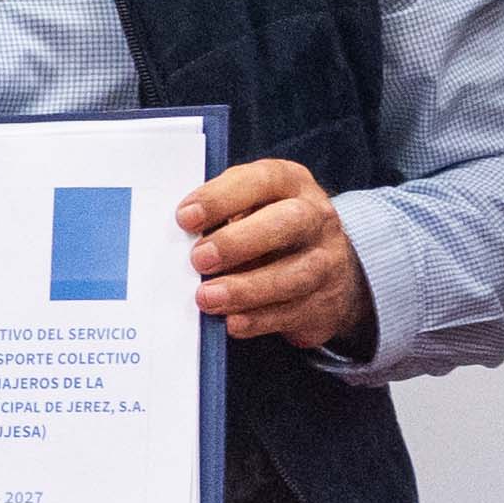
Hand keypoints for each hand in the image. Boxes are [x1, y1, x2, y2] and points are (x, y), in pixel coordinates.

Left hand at [181, 159, 370, 352]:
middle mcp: (315, 218)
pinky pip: (295, 312)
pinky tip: (233, 322)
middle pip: (288, 223)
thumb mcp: (249, 207)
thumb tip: (175, 237)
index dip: (221, 198)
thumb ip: (218, 214)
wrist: (328, 270)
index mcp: (290, 183)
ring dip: (246, 288)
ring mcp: (327, 260)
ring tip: (206, 297)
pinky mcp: (326, 301)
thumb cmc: (268, 228)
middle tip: (198, 259)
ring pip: (295, 274)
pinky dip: (260, 319)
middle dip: (238, 241)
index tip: (185, 218)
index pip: (262, 180)